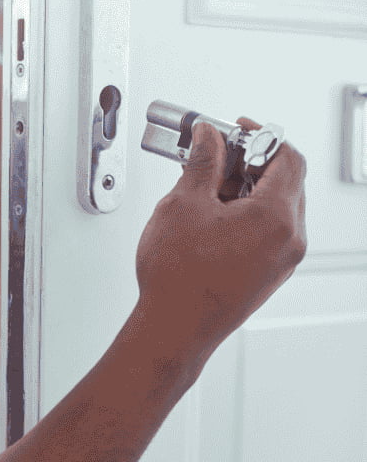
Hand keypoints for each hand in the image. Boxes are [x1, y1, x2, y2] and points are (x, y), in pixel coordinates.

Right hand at [135, 120, 306, 363]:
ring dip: (246, 192)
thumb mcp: (184, 204)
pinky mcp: (267, 277)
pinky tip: (212, 219)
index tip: (237, 132)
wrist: (173, 330)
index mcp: (277, 218)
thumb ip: (202, 163)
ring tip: (206, 193)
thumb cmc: (179, 281)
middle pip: (286, 182)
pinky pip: (268, 234)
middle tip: (216, 159)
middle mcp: (289, 241)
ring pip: (276, 209)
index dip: (261, 137)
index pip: (288, 157)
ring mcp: (281, 262)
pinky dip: (247, 217)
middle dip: (251, 164)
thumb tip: (208, 140)